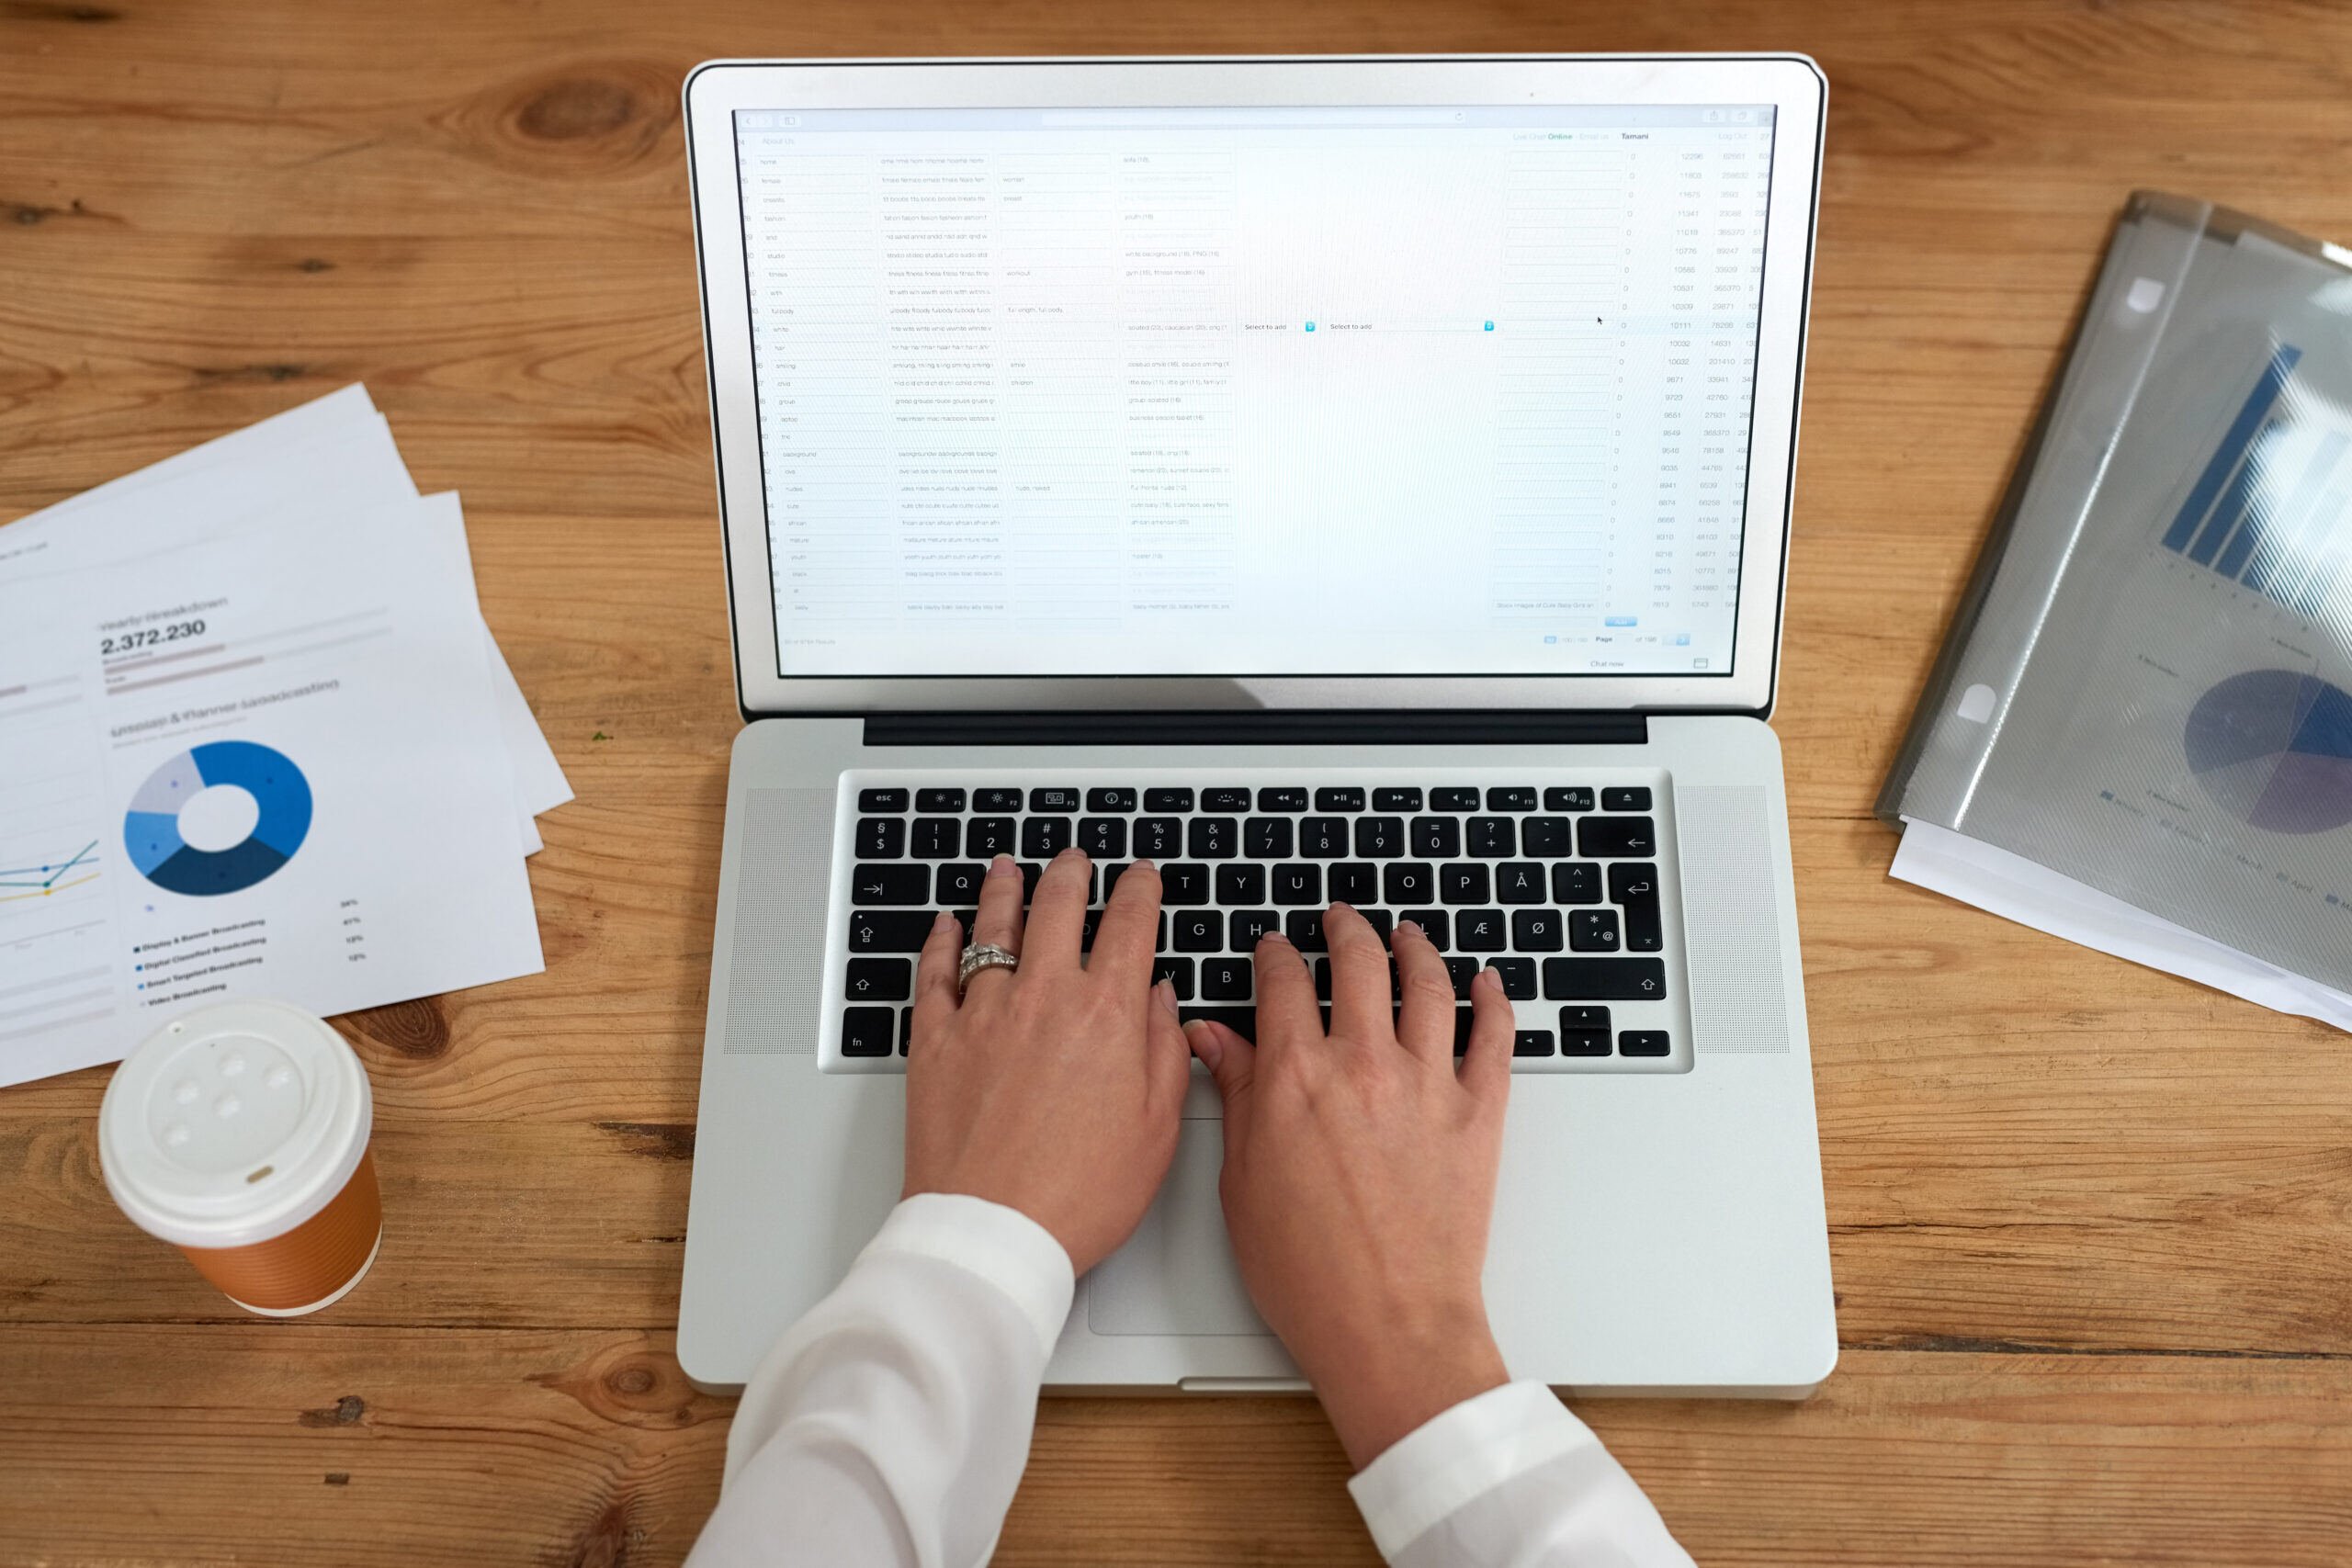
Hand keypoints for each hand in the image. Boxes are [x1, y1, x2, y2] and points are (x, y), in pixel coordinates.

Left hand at [905, 850, 1191, 1274]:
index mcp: (1105, 1015)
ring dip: (1006, 890)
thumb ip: (1164, 1053)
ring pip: (994, 928)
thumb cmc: (1077, 1195)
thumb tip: (1159, 1001)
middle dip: (1071, 873)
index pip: (1129, 926)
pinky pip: (935, 972)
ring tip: (1009, 869)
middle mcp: (1042, 999)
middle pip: (1058, 907)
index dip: (1139, 892)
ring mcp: (983, 1014)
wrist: (993, 1233)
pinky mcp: (934, 1040)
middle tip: (1075, 860)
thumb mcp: (1156, 1129)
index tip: (1141, 878)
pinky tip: (947, 926)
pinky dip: (942, 941)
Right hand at [1186, 906, 1514, 1468]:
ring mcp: (1427, 1085)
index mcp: (1294, 1078)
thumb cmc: (1308, 1273)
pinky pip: (1494, 1038)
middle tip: (1339, 918)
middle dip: (1344, 929)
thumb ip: (1236, 1096)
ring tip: (1407, 933)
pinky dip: (1494, 1000)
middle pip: (1357, 963)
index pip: (1282, 983)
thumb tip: (1212, 1041)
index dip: (1274, 956)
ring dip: (1415, 948)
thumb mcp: (1243, 1181)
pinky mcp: (1477, 1115)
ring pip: (1428, 985)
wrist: (1388, 1325)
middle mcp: (1363, 1066)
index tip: (1273, 950)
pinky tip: (1489, 981)